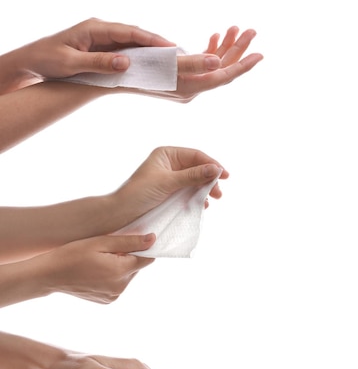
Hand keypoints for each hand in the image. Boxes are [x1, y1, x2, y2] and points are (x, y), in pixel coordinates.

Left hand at [10, 18, 174, 89]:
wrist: (32, 62)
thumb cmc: (47, 60)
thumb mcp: (71, 63)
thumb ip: (99, 62)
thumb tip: (126, 62)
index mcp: (95, 28)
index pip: (130, 32)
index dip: (152, 39)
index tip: (171, 47)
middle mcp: (102, 31)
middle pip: (137, 36)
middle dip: (159, 45)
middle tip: (181, 56)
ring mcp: (104, 40)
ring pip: (134, 44)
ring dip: (152, 53)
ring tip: (173, 63)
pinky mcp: (104, 51)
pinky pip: (128, 53)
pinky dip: (142, 59)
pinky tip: (154, 68)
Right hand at [35, 233, 155, 303]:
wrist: (49, 275)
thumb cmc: (73, 254)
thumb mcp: (101, 242)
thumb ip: (130, 242)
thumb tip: (153, 239)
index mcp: (121, 271)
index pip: (147, 259)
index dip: (142, 248)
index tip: (131, 242)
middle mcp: (121, 287)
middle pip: (136, 267)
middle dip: (126, 257)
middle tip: (106, 251)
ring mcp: (114, 295)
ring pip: (127, 275)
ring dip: (119, 267)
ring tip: (99, 261)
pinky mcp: (108, 300)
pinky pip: (118, 284)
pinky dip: (112, 277)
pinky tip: (96, 272)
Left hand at [113, 146, 228, 223]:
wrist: (121, 214)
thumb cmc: (139, 194)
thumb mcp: (168, 183)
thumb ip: (193, 175)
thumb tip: (216, 169)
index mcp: (167, 154)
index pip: (196, 156)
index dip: (212, 164)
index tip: (224, 175)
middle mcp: (170, 164)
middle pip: (198, 168)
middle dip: (209, 180)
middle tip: (218, 193)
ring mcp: (171, 179)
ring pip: (196, 182)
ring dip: (205, 190)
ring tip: (211, 200)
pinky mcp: (171, 194)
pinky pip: (190, 193)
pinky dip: (197, 198)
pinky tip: (201, 205)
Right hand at [141, 26, 262, 102]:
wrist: (109, 77)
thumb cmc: (133, 68)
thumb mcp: (163, 64)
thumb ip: (192, 63)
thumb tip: (218, 62)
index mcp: (191, 88)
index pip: (223, 77)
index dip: (243, 65)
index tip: (261, 54)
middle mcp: (192, 88)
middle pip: (222, 69)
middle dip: (238, 49)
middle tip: (253, 30)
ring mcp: (186, 82)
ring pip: (213, 64)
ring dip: (225, 46)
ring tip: (237, 28)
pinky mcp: (180, 75)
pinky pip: (202, 62)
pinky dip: (210, 48)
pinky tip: (216, 36)